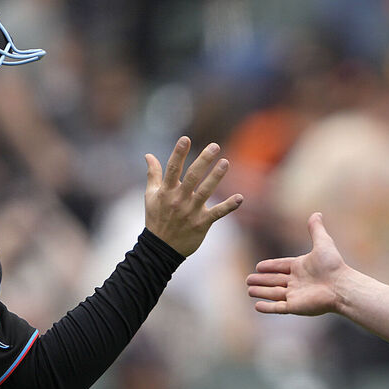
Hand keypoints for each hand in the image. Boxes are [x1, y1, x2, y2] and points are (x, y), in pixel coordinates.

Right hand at [144, 136, 242, 255]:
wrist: (160, 249)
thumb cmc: (156, 219)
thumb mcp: (150, 196)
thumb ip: (153, 174)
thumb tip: (148, 155)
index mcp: (166, 191)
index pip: (172, 168)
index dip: (178, 153)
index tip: (186, 139)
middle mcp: (179, 199)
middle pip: (192, 176)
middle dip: (203, 160)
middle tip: (215, 146)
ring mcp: (191, 212)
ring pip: (206, 191)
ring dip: (216, 177)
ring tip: (226, 162)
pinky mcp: (201, 223)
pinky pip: (217, 213)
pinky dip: (229, 206)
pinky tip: (240, 198)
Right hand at [247, 212, 346, 315]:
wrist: (341, 286)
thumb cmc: (333, 265)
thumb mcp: (323, 242)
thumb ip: (316, 229)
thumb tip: (316, 213)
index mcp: (300, 267)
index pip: (281, 266)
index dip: (270, 266)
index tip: (258, 266)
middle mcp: (297, 281)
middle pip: (275, 280)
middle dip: (261, 280)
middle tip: (248, 280)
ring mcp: (295, 295)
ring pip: (273, 293)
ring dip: (261, 292)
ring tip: (249, 290)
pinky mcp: (295, 307)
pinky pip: (277, 307)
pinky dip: (267, 307)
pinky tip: (256, 306)